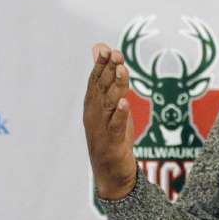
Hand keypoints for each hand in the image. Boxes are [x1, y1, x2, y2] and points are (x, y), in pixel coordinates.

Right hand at [83, 44, 138, 200]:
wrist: (110, 171)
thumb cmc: (110, 133)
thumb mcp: (108, 104)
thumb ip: (105, 77)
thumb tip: (98, 48)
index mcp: (93, 104)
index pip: (96, 80)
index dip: (101, 64)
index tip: (107, 48)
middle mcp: (95, 114)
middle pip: (102, 88)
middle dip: (108, 70)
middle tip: (115, 54)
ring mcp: (102, 127)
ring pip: (110, 103)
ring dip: (116, 87)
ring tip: (121, 71)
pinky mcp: (113, 141)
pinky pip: (116, 126)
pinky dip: (120, 114)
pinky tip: (125, 104)